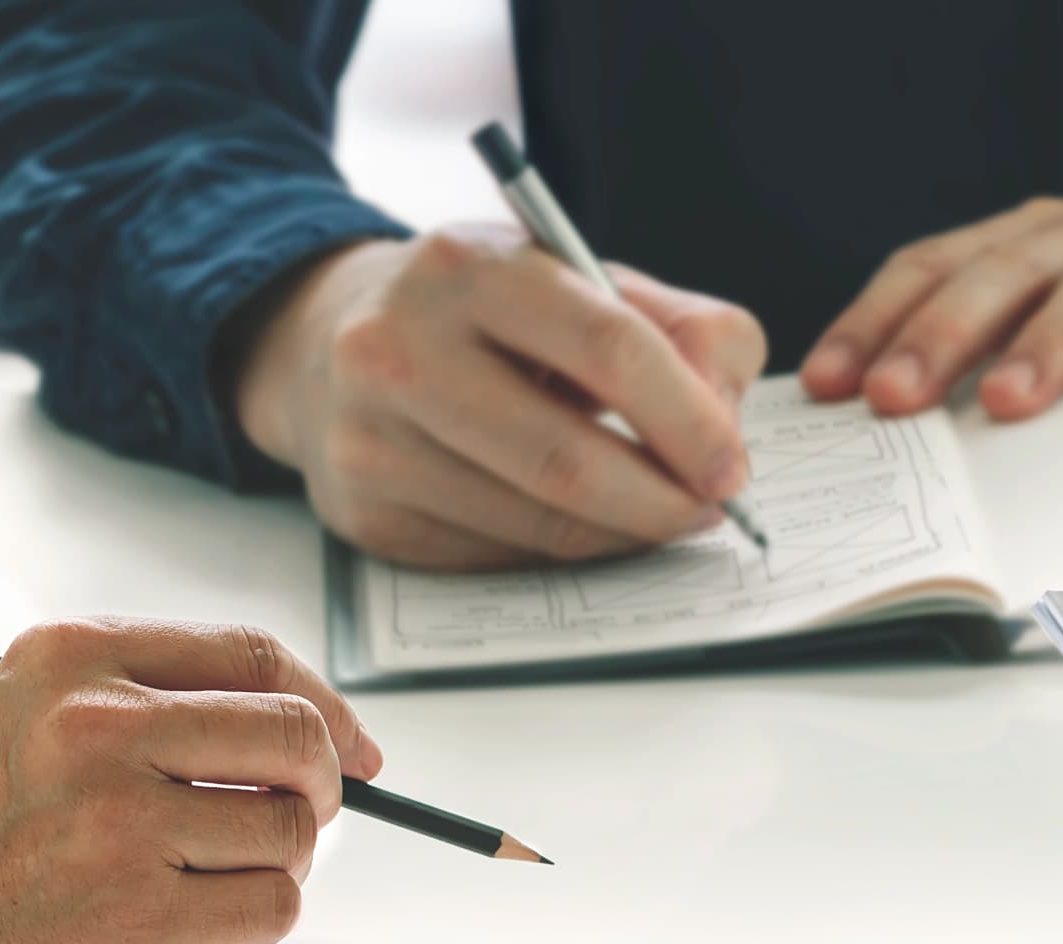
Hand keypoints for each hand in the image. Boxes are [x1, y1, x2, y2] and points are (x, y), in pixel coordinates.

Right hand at [0, 619, 388, 943]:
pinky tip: (185, 923)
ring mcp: (118, 824)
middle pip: (296, 738)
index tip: (352, 750)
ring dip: (273, 866)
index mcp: (73, 659)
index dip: (324, 706)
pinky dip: (253, 920)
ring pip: (291, 832)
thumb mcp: (33, 716)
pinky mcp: (139, 916)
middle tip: (295, 823)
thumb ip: (161, 702)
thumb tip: (331, 734)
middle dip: (319, 788)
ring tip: (200, 881)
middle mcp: (95, 727)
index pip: (256, 656)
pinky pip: (273, 907)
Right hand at [236, 229, 765, 570]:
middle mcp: (400, 347)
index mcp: (473, 266)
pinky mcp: (363, 513)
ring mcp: (369, 436)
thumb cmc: (492, 316)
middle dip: (659, 501)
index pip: (607, 347)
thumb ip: (686, 331)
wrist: (330, 340)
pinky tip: (574, 524)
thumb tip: (725, 424)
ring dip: (618, 537)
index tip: (732, 468)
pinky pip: (495, 558)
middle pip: (565, 460)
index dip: (688, 420)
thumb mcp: (586, 282)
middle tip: (707, 513)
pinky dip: (557, 555)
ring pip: (533, 525)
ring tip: (653, 516)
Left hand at [802, 198, 1062, 421]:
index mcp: (1037, 241)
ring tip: (1009, 401)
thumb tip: (887, 457)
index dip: (878, 321)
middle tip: (898, 400)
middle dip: (945, 333)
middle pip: (1009, 267)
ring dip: (1051, 340)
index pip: (937, 265)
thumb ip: (992, 387)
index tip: (830, 387)